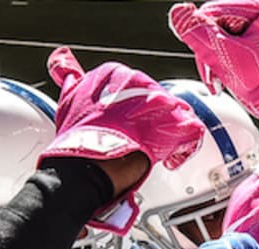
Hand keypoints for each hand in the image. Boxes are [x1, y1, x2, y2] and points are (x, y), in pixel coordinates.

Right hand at [40, 46, 205, 232]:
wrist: (86, 165)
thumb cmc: (77, 139)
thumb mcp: (68, 104)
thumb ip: (72, 84)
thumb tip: (70, 74)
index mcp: (113, 73)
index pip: (136, 84)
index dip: (137, 106)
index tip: (133, 121)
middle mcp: (137, 83)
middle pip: (158, 97)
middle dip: (157, 117)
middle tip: (147, 136)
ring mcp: (156, 103)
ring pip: (177, 110)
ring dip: (171, 130)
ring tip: (160, 147)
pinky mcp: (172, 126)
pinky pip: (190, 129)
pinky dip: (185, 144)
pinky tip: (171, 156)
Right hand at [168, 0, 258, 163]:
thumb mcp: (234, 62)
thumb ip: (205, 38)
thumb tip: (179, 13)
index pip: (211, 14)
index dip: (204, 41)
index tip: (212, 66)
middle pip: (213, 24)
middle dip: (210, 52)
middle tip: (217, 76)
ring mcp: (258, 25)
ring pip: (217, 36)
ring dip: (214, 60)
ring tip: (223, 80)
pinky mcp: (255, 39)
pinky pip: (226, 45)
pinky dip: (222, 62)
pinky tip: (228, 76)